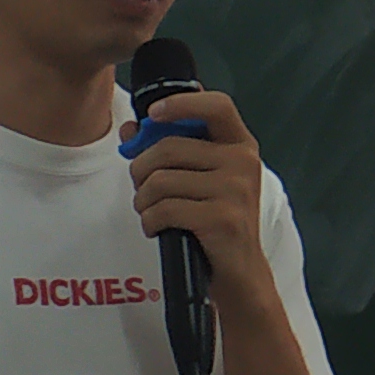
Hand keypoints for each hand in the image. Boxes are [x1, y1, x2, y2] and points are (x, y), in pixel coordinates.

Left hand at [127, 84, 270, 293]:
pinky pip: (164, 209)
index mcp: (241, 145)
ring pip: (160, 180)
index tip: (153, 113)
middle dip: (140, 169)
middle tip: (142, 187)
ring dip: (143, 200)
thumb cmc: (216, 221)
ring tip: (151, 211)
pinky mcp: (222, 218)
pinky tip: (156, 227)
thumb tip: (132, 129)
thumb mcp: (203, 179)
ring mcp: (235, 190)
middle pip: (169, 147)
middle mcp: (243, 162)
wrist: (240, 272)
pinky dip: (149, 221)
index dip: (182, 102)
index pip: (216, 105)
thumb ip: (172, 148)